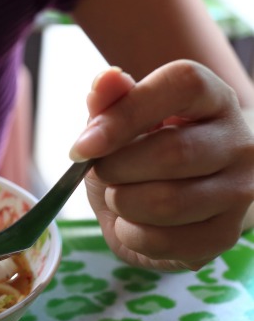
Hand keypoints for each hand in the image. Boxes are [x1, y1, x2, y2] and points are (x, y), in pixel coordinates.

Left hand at [70, 62, 253, 269]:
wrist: (173, 199)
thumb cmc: (141, 150)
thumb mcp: (118, 121)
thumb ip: (110, 101)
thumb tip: (106, 79)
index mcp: (212, 97)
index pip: (182, 85)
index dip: (125, 115)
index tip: (82, 146)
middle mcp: (239, 140)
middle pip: (172, 153)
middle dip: (116, 169)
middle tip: (102, 172)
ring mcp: (240, 190)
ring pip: (167, 202)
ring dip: (122, 203)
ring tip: (119, 196)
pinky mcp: (226, 235)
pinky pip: (164, 241)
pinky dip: (131, 235)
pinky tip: (132, 223)